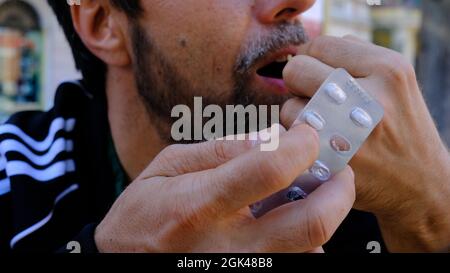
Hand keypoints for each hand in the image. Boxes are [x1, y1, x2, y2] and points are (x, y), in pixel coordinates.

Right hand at [94, 125, 354, 251]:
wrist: (126, 260)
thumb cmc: (143, 213)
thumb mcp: (168, 166)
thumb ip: (221, 151)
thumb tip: (272, 137)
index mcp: (200, 205)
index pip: (269, 170)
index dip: (301, 145)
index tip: (308, 134)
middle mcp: (228, 246)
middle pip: (311, 223)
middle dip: (340, 190)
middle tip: (339, 170)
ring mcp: (243, 269)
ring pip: (311, 248)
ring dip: (325, 213)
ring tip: (313, 191)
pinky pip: (295, 260)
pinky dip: (305, 237)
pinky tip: (288, 218)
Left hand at [281, 35, 449, 251]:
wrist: (421, 184)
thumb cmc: (399, 128)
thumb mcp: (394, 83)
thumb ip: (354, 59)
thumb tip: (307, 50)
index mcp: (389, 68)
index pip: (320, 44)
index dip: (311, 58)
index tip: (315, 74)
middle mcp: (371, 95)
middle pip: (297, 69)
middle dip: (298, 83)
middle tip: (315, 99)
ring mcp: (349, 130)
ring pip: (289, 105)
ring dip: (298, 115)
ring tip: (324, 126)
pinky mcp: (333, 159)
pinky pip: (291, 137)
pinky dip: (297, 141)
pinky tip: (320, 145)